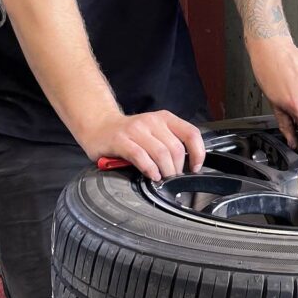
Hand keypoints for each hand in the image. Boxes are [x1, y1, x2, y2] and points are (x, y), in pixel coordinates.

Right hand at [78, 109, 205, 182]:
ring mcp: (135, 129)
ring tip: (163, 179)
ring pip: (160, 153)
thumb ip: (170, 142)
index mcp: (165, 118)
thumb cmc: (130, 134)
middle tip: (173, 179)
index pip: (191, 133)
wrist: (99, 126)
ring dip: (165, 171)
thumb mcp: (155, 132)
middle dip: (177, 169)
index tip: (196, 168)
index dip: (198, 153)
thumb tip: (189, 165)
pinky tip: (152, 176)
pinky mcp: (120, 140)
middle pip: (175, 149)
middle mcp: (152, 121)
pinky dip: (149, 169)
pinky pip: (140, 156)